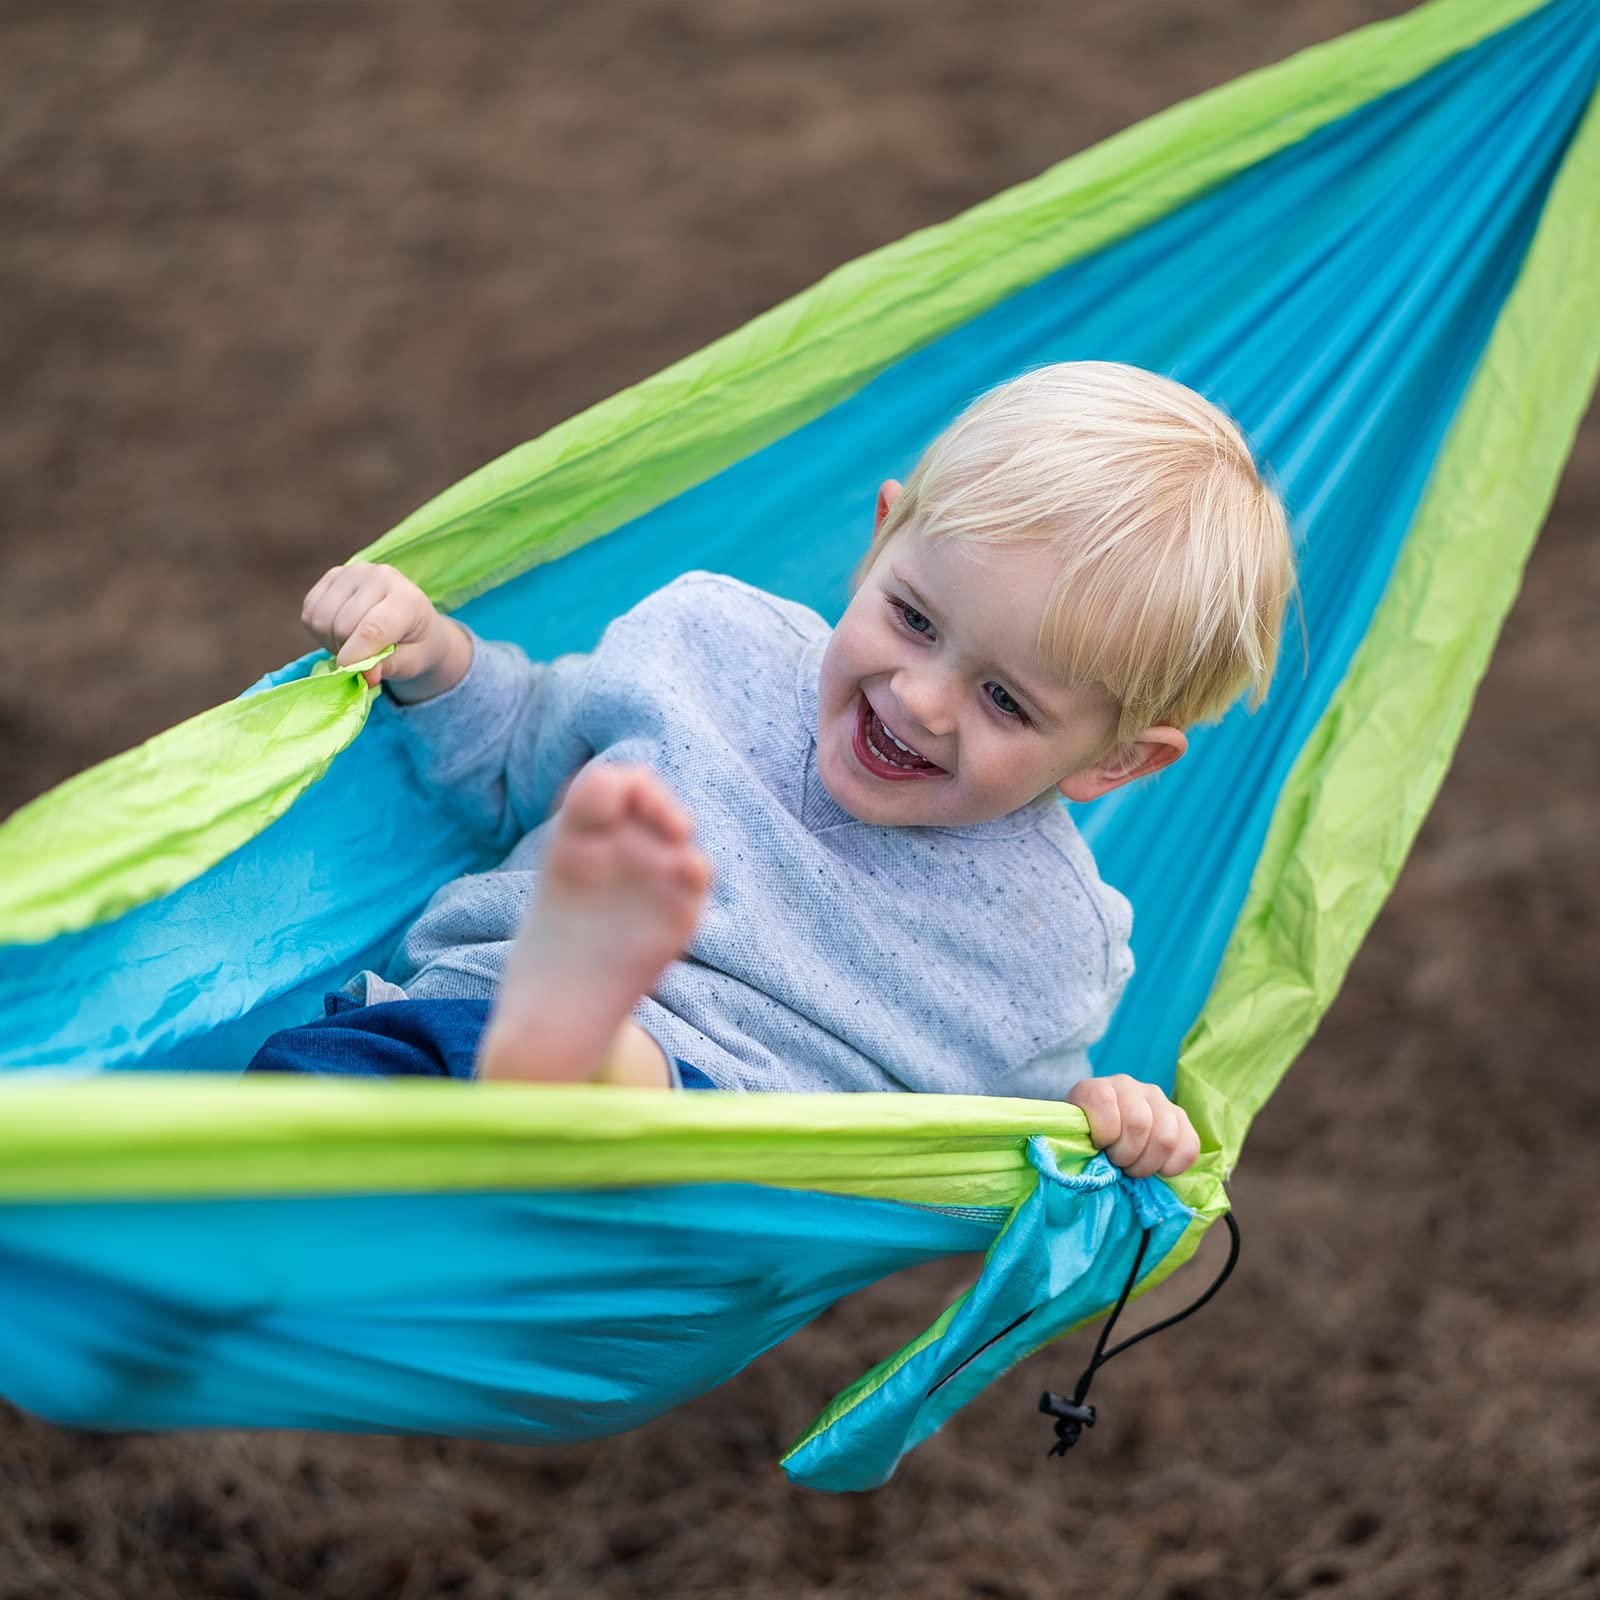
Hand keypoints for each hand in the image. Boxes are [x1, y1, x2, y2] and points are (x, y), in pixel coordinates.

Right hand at [301, 561, 470, 698]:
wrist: (413, 622)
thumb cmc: (415, 645)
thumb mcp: (412, 663)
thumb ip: (390, 667)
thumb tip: (367, 675)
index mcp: (407, 598)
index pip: (371, 629)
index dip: (355, 658)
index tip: (352, 674)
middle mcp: (380, 576)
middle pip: (341, 626)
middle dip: (346, 652)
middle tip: (363, 658)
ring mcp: (354, 571)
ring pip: (321, 619)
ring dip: (331, 642)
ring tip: (354, 644)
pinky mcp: (333, 575)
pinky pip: (310, 612)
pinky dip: (320, 631)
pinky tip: (341, 631)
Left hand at [1066, 1074, 1199, 1177]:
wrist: (1104, 1134)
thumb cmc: (1087, 1142)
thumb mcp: (1073, 1139)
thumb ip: (1076, 1144)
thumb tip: (1085, 1165)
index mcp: (1096, 1088)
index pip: (1102, 1101)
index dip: (1103, 1133)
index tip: (1099, 1147)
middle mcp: (1128, 1086)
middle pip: (1138, 1124)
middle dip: (1126, 1156)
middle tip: (1118, 1163)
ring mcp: (1157, 1099)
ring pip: (1165, 1138)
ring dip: (1148, 1164)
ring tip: (1135, 1167)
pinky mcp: (1180, 1117)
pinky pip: (1189, 1146)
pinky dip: (1173, 1166)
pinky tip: (1159, 1168)